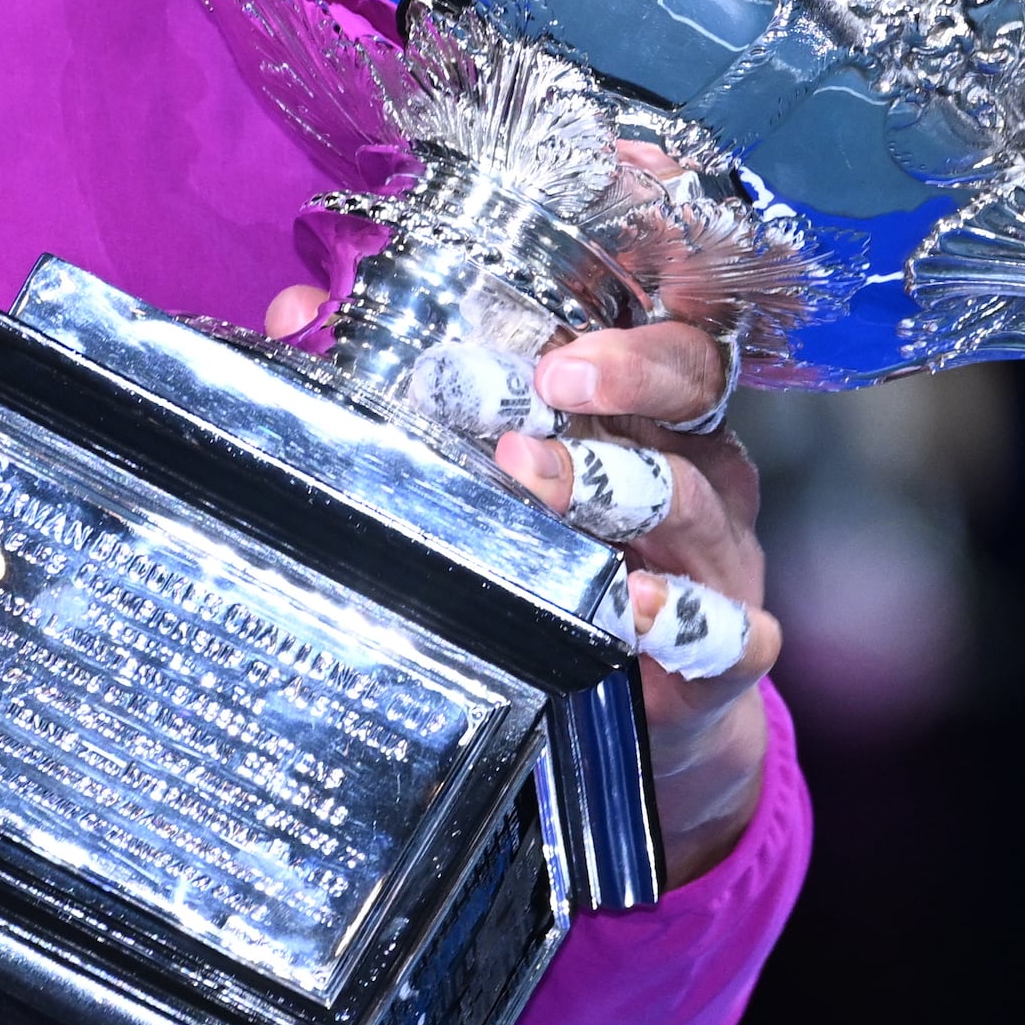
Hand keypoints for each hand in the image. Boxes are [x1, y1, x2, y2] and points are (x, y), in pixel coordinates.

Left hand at [265, 289, 782, 884]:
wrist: (639, 716)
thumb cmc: (561, 562)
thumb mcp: (493, 471)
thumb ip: (402, 388)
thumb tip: (296, 309)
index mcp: (644, 407)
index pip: (651, 325)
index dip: (612, 315)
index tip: (542, 329)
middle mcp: (697, 462)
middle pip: (692, 385)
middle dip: (627, 375)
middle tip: (550, 382)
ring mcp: (720, 556)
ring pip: (697, 497)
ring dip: (622, 487)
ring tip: (541, 484)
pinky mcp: (727, 650)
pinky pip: (728, 628)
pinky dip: (685, 615)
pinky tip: (632, 605)